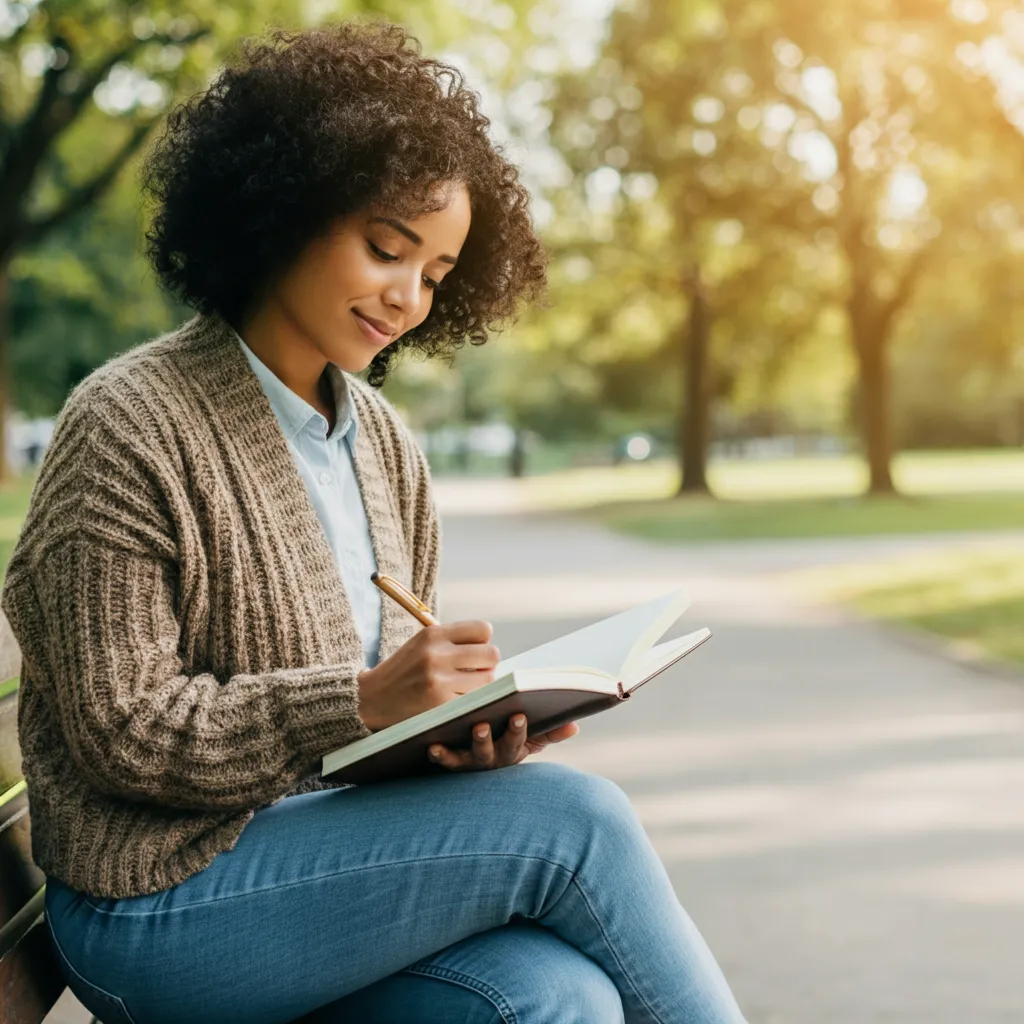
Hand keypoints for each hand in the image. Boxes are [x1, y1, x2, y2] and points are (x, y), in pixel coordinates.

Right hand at [357, 620, 498, 731]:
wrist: (371, 699)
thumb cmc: (404, 670)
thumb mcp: (422, 643)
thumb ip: (453, 640)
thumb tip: (490, 646)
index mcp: (433, 634)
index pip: (483, 630)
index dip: (483, 641)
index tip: (474, 650)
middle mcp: (436, 654)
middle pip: (491, 654)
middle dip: (487, 664)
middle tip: (475, 671)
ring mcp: (438, 681)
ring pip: (487, 680)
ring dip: (481, 685)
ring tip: (462, 687)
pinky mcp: (440, 705)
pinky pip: (474, 700)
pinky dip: (470, 702)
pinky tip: (454, 700)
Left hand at [428, 715, 579, 771]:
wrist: (474, 757)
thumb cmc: (505, 739)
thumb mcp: (530, 738)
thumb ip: (550, 732)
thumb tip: (574, 725)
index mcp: (512, 750)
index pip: (518, 742)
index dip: (518, 731)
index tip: (520, 715)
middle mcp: (492, 760)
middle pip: (495, 751)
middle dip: (496, 738)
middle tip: (492, 721)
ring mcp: (471, 762)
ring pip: (471, 757)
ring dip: (472, 745)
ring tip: (475, 728)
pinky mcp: (450, 761)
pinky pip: (445, 760)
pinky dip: (440, 755)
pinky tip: (432, 745)